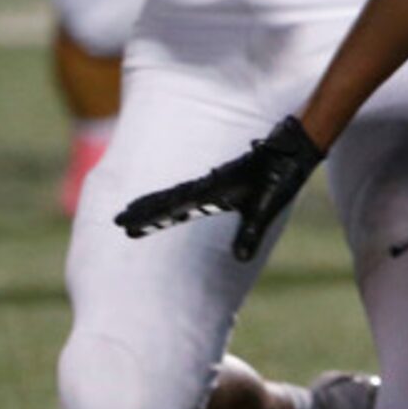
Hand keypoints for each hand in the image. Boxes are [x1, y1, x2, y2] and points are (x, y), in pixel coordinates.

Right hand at [117, 115, 320, 260]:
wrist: (291, 148)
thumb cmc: (280, 176)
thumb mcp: (266, 209)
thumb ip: (251, 233)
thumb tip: (241, 260)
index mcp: (212, 191)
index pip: (173, 209)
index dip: (150, 220)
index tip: (127, 228)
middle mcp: (207, 185)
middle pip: (166, 199)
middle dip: (142, 211)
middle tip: (116, 221)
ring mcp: (213, 182)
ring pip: (175, 194)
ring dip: (153, 204)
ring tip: (132, 211)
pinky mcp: (221, 180)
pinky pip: (189, 190)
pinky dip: (172, 197)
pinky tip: (171, 203)